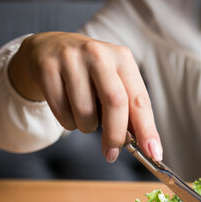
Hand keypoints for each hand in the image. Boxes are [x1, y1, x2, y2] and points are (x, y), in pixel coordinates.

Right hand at [8, 32, 161, 162]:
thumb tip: (144, 145)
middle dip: (115, 135)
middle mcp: (98, 54)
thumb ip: (128, 110)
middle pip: (114, 103)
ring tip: (84, 116)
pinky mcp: (47, 67)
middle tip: (112, 154)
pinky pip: (62, 112)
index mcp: (122, 58)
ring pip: (85, 112)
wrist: (49, 47)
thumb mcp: (114, 82)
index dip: (147, 129)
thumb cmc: (90, 74)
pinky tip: (67, 108)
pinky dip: (68, 122)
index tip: (153, 154)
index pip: (139, 99)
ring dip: (87, 127)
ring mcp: (71, 59)